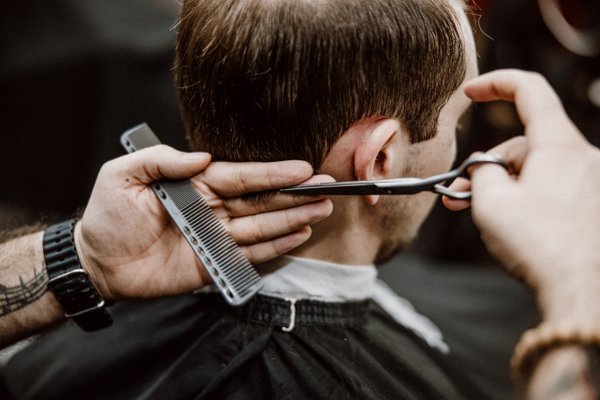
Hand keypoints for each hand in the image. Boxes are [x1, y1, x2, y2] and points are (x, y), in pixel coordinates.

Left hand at [75, 145, 332, 299]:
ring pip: (262, 226)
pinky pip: (249, 255)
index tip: (303, 169)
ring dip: (293, 219)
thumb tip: (202, 156)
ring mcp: (215, 238)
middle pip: (261, 201)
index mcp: (196, 184)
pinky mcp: (214, 266)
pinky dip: (275, 247)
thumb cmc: (107, 216)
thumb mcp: (123, 176)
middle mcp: (212, 209)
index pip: (242, 177)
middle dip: (295, 195)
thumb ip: (162, 160)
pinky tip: (299, 236)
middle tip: (327, 189)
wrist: (97, 263)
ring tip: (322, 211)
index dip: (273, 174)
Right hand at [444, 70, 599, 314]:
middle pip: (523, 143)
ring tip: (478, 215)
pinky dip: (526, 197)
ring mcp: (590, 182)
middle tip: (457, 193)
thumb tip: (483, 167)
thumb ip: (480, 171)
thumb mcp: (491, 200)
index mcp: (558, 145)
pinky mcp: (592, 205)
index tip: (469, 92)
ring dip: (503, 187)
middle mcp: (582, 157)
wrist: (581, 293)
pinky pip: (552, 187)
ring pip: (535, 169)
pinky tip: (508, 222)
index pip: (529, 91)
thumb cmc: (538, 245)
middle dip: (486, 165)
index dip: (495, 84)